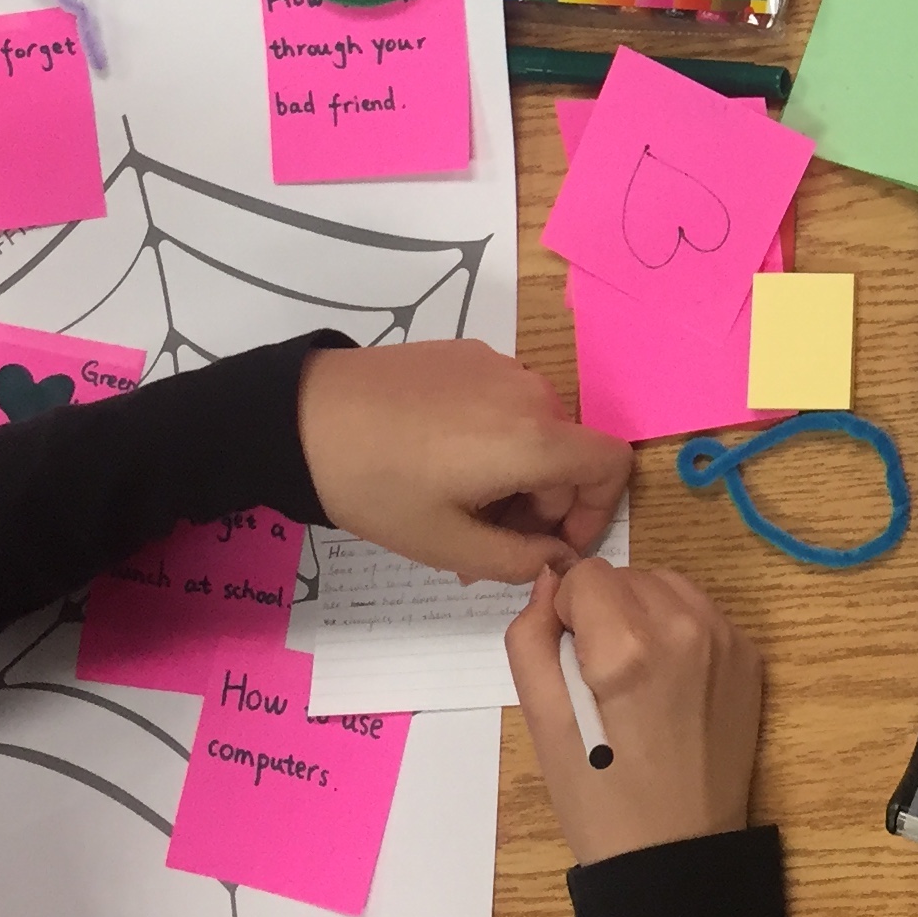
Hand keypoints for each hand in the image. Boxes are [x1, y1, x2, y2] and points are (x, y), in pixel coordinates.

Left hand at [295, 339, 629, 583]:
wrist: (305, 416)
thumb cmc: (378, 487)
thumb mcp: (446, 545)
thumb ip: (518, 561)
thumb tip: (558, 559)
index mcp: (535, 439)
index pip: (612, 465)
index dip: (598, 512)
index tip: (553, 545)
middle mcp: (532, 392)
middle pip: (570, 454)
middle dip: (543, 506)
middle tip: (487, 545)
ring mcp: (500, 366)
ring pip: (537, 431)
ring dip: (518, 476)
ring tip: (460, 509)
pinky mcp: (469, 355)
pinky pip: (507, 404)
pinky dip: (496, 441)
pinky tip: (440, 464)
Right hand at [507, 561, 762, 863]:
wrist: (677, 853)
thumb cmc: (599, 796)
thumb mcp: (542, 721)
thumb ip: (532, 637)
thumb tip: (551, 581)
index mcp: (628, 645)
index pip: (584, 574)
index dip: (568, 614)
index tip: (574, 663)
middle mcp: (686, 626)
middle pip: (627, 575)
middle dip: (605, 612)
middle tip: (603, 680)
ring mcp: (727, 639)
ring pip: (667, 585)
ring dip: (643, 614)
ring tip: (636, 679)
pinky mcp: (750, 656)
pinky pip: (702, 614)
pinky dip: (679, 632)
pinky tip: (670, 685)